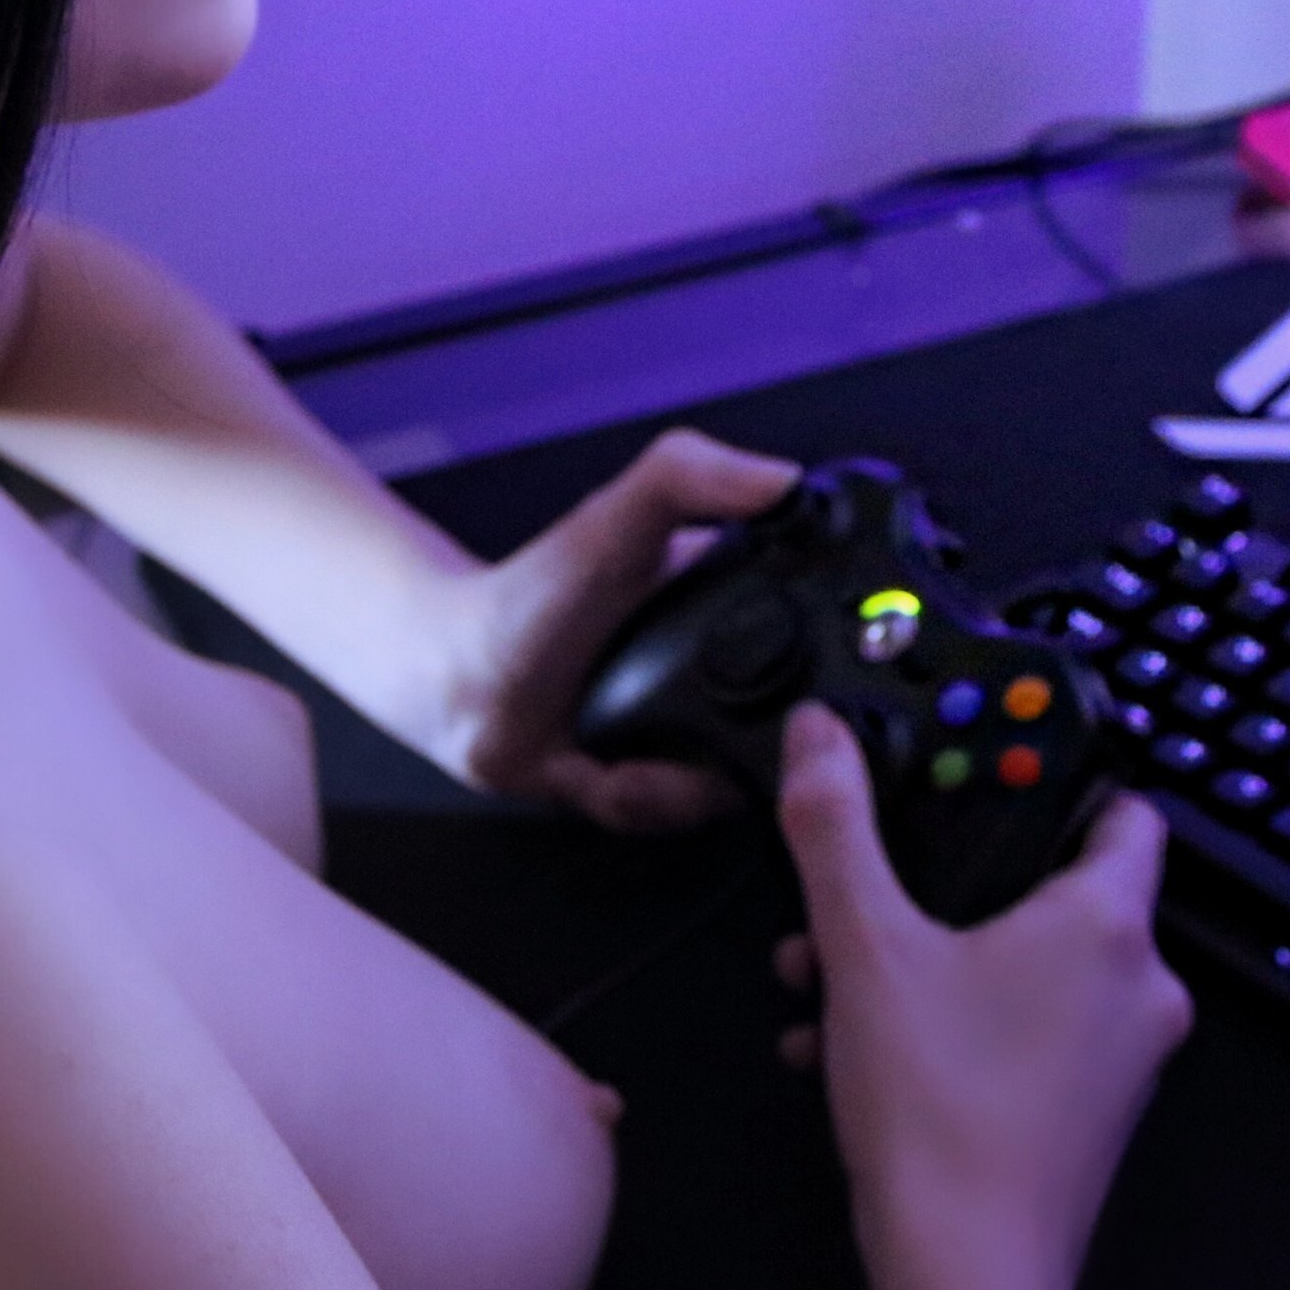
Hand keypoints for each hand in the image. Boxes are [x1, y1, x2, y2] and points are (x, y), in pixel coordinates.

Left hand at [452, 428, 800, 827]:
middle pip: (789, 732)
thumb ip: (691, 476)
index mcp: (736, 606)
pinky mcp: (650, 787)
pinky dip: (642, 798)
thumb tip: (786, 480)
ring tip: (640, 757)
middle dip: (760, 749)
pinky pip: (673, 812)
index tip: (818, 687)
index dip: (835, 668)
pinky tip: (604, 773)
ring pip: (732, 784)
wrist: (454, 673)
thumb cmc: (538, 590)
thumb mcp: (621, 517)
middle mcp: (722, 676)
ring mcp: (687, 735)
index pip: (822, 640)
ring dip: (686, 781)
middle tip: (712, 735)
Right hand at [773, 703, 1192, 1289]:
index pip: (1124, 807)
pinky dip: (947, 1027)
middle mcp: (1140, 984)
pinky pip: (1022, 1038)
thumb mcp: (865, 947)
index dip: (1055, 778)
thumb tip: (819, 729)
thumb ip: (836, 828)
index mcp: (1109, 921)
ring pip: (1025, 972)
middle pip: (1054, 890)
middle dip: (944, 883)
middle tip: (863, 885)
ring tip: (823, 977)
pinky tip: (848, 1049)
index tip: (975, 776)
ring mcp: (1123, 1060)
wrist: (967, 1279)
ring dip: (926, 960)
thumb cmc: (935, 1101)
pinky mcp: (1091, 1119)